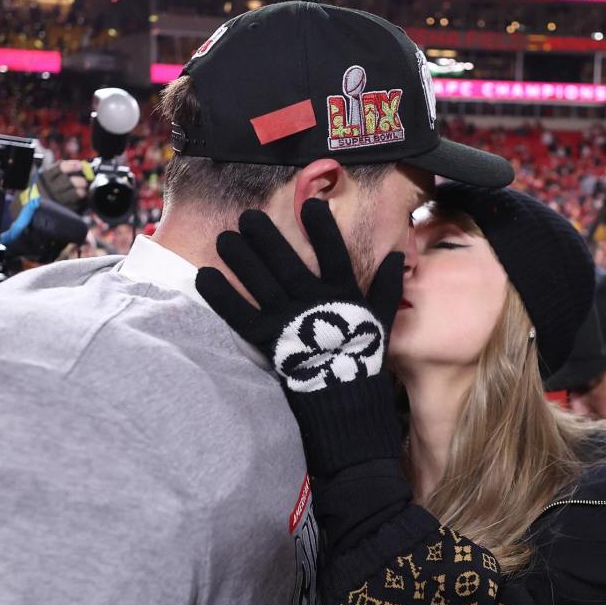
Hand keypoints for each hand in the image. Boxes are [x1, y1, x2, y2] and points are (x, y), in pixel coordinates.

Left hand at [196, 199, 403, 390]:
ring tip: (224, 238)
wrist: (344, 400)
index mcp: (343, 294)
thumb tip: (400, 255)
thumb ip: (386, 286)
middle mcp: (313, 303)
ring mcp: (289, 322)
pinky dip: (222, 296)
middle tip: (247, 216)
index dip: (323, 229)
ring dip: (242, 260)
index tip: (310, 204)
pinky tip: (205, 275)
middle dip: (267, 239)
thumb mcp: (380, 319)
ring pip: (262, 284)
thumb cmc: (361, 355)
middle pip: (287, 264)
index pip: (334, 254)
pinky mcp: (268, 341)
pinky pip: (240, 315)